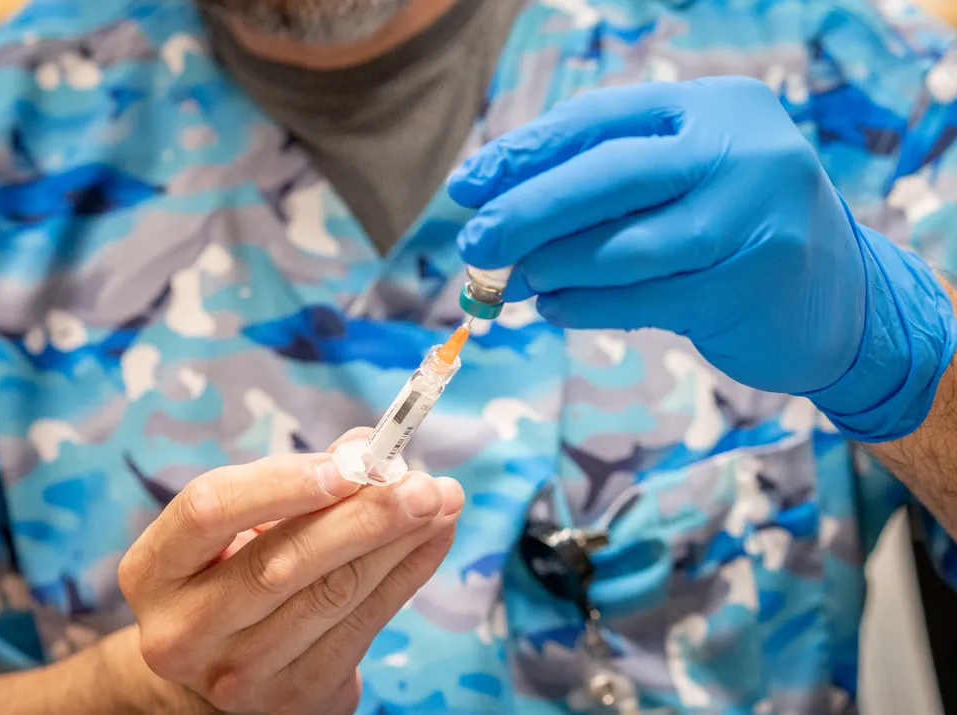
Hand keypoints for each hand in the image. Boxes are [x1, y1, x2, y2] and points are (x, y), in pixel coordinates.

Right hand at [117, 429, 463, 714]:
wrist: (215, 672)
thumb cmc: (231, 571)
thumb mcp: (238, 524)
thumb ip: (296, 481)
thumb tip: (367, 448)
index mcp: (155, 569)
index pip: (208, 510)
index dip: (280, 482)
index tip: (349, 463)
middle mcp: (184, 628)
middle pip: (281, 562)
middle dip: (362, 517)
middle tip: (421, 483)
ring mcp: (237, 672)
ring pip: (331, 595)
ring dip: (397, 542)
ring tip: (442, 501)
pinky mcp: (295, 695)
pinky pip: (364, 627)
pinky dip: (407, 576)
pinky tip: (434, 538)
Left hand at [449, 77, 956, 442]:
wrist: (844, 296)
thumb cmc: (735, 227)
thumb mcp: (686, 178)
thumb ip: (610, 182)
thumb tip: (499, 209)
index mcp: (714, 106)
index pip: (599, 118)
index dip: (524, 153)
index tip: (466, 186)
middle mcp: (742, 151)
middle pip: (609, 175)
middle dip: (527, 210)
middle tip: (473, 241)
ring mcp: (752, 220)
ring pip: (625, 245)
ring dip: (554, 265)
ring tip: (512, 280)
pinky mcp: (747, 287)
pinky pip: (644, 299)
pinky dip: (587, 305)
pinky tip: (553, 307)